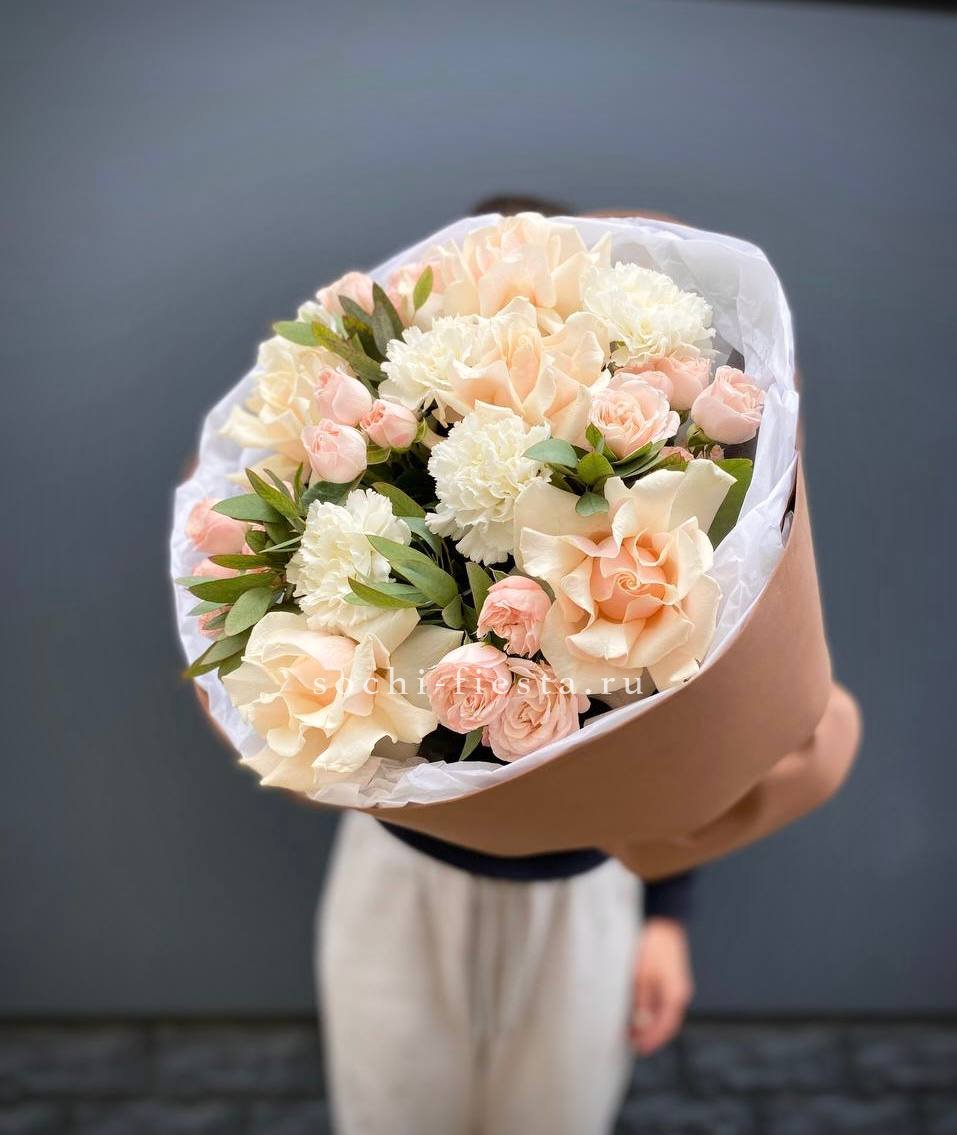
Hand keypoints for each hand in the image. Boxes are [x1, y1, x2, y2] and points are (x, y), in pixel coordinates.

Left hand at [630, 917, 693, 1054]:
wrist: (664, 924)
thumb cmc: (653, 947)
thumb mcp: (642, 975)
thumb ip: (642, 1001)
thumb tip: (638, 1023)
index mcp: (675, 996)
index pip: (666, 1027)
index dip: (652, 1040)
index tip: (638, 1048)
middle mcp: (679, 994)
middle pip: (667, 1024)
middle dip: (651, 1036)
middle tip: (632, 1043)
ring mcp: (676, 987)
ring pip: (664, 1014)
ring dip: (651, 1025)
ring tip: (632, 1031)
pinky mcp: (671, 980)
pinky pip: (662, 1003)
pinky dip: (652, 1012)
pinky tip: (638, 1013)